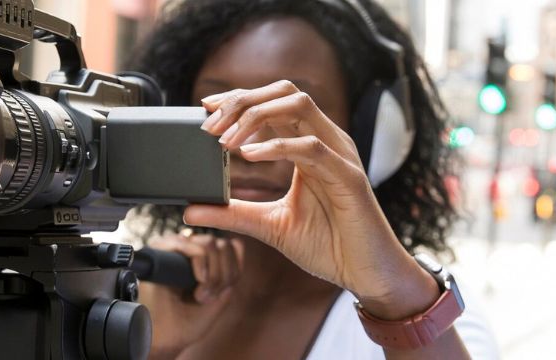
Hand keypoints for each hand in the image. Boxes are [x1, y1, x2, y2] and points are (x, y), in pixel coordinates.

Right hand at [141, 233, 241, 358]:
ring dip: (212, 274)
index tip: (219, 295)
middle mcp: (186, 249)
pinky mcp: (159, 249)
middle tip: (207, 297)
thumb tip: (237, 243)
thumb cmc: (186, 322)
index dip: (232, 270)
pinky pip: (192, 246)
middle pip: (222, 244)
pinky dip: (201, 265)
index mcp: (200, 258)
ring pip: (210, 243)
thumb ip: (230, 272)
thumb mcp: (219, 296)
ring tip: (199, 295)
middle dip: (223, 275)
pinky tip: (196, 284)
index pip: (230, 246)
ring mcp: (172, 247)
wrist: (162, 338)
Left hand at [187, 81, 438, 319]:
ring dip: (255, 116)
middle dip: (243, 100)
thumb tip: (189, 211)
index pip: (275, 102)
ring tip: (223, 139)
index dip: (241, 98)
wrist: (365, 274)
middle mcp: (327, 142)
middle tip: (209, 124)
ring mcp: (339, 155)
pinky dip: (276, 147)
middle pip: (285, 92)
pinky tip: (247, 156)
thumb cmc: (328, 246)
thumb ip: (233, 214)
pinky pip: (311, 147)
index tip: (206, 107)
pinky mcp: (348, 176)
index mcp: (311, 146)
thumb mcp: (270, 226)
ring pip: (298, 106)